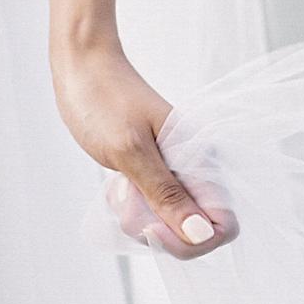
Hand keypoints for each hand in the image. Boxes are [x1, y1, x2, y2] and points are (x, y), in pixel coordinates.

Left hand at [51, 39, 236, 258]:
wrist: (81, 62)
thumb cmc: (102, 96)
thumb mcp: (130, 150)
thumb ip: (166, 194)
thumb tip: (203, 235)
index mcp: (200, 158)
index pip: (222, 224)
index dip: (192, 240)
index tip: (151, 227)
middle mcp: (192, 167)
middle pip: (195, 231)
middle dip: (159, 230)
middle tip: (126, 198)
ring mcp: (172, 170)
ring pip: (170, 223)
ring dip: (141, 218)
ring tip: (118, 187)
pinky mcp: (152, 170)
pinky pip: (152, 208)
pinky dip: (133, 207)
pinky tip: (116, 186)